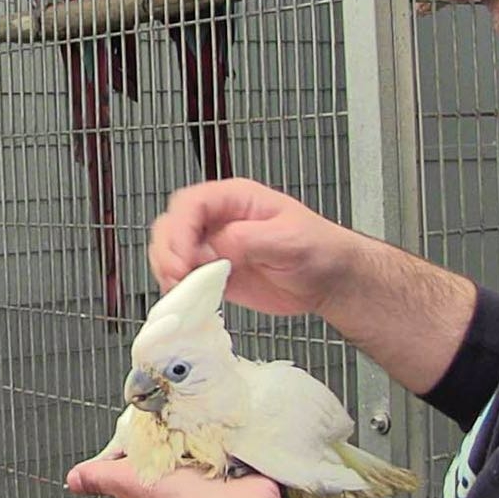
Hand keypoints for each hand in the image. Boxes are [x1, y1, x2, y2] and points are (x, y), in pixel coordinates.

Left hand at [66, 456, 333, 497]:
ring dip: (208, 455)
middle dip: (178, 472)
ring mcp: (219, 497)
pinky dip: (240, 450)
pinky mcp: (246, 484)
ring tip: (202, 428)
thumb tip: (73, 479)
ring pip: (210, 476)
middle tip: (174, 446)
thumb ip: (99, 479)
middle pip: (178, 494)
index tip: (138, 474)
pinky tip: (235, 432)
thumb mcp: (125, 483)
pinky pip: (241, 465)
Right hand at [149, 178, 357, 318]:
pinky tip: (186, 298)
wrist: (330, 281)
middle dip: (168, 250)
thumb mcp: (290, 240)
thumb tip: (216, 246)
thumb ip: (251, 239)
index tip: (184, 257)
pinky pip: (184, 276)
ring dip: (167, 269)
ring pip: (172, 250)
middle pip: (173, 224)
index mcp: (235, 199)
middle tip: (176, 276)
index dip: (181, 229)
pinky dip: (178, 287)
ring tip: (179, 289)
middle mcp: (220, 220)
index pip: (193, 204)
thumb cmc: (319, 250)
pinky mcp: (214, 273)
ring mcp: (214, 246)